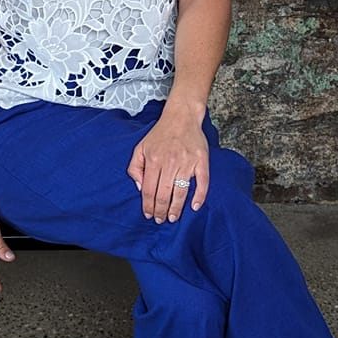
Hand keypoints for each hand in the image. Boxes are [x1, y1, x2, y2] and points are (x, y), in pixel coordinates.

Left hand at [126, 103, 209, 223]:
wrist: (181, 117)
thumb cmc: (160, 134)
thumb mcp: (140, 147)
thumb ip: (135, 167)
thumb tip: (138, 187)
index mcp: (153, 159)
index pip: (148, 189)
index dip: (148, 205)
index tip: (148, 215)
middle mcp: (170, 162)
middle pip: (163, 194)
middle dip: (160, 211)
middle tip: (161, 220)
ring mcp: (186, 162)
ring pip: (180, 191)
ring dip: (176, 208)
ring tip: (173, 217)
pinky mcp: (201, 161)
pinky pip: (202, 182)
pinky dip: (199, 196)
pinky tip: (194, 206)